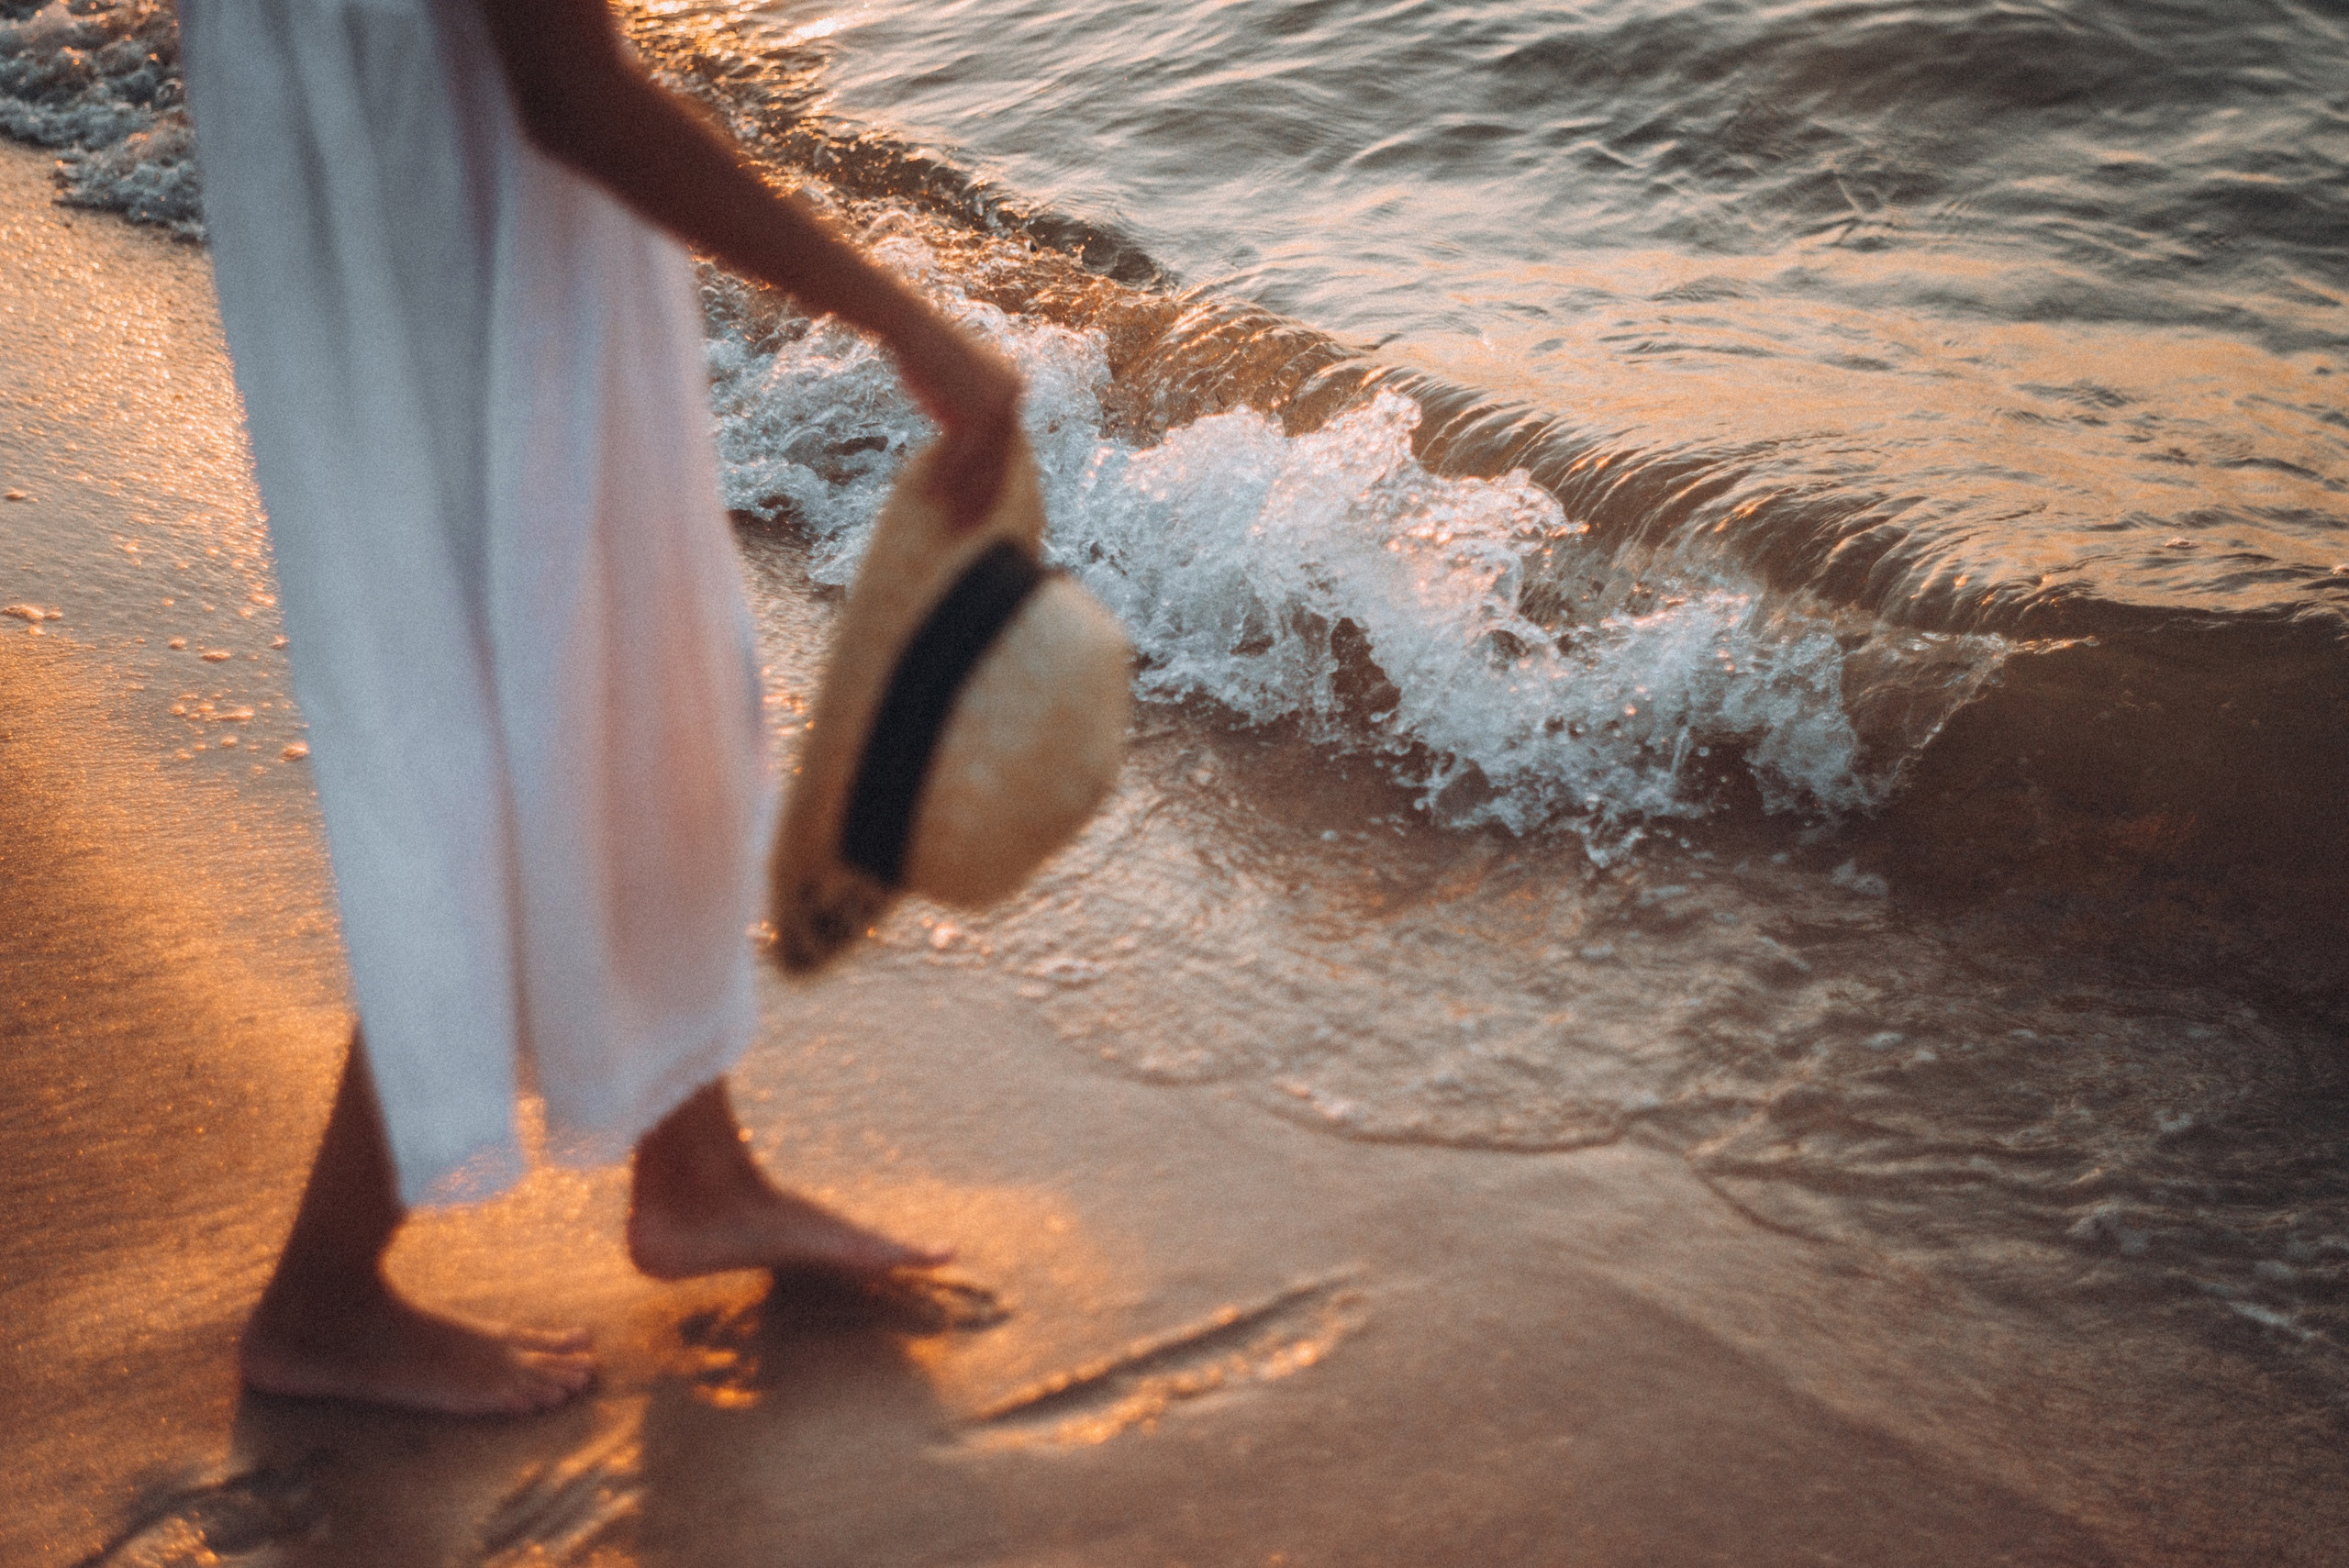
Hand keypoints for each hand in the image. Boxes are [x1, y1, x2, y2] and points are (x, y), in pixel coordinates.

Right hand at [888, 310, 1024, 532]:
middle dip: (984, 495)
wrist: (908, 327)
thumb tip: (967, 443)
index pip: (1006, 446)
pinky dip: (947, 474)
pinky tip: (932, 493)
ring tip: (951, 518)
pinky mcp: (976, 405)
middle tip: (971, 526)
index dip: (993, 481)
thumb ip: (968, 412)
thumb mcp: (954, 386)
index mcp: (1013, 388)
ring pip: (984, 460)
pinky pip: (963, 451)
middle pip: (1000, 457)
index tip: (981, 510)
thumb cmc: (924, 355)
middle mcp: (1013, 394)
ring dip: (965, 492)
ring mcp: (997, 400)